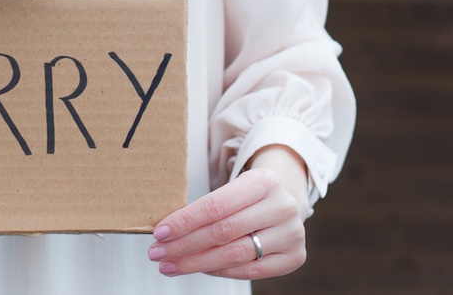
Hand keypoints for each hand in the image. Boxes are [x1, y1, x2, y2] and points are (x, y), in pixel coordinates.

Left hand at [147, 146, 309, 279]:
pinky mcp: (295, 257)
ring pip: (235, 254)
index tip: (160, 233)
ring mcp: (292, 234)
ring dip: (197, 262)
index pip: (216, 206)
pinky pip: (250, 270)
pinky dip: (220, 271)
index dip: (185, 221)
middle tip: (157, 253)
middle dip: (184, 245)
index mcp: (263, 181)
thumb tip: (167, 231)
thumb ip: (206, 208)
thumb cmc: (249, 196)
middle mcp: (282, 206)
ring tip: (171, 265)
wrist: (287, 200)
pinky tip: (200, 268)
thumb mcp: (232, 188)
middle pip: (223, 232)